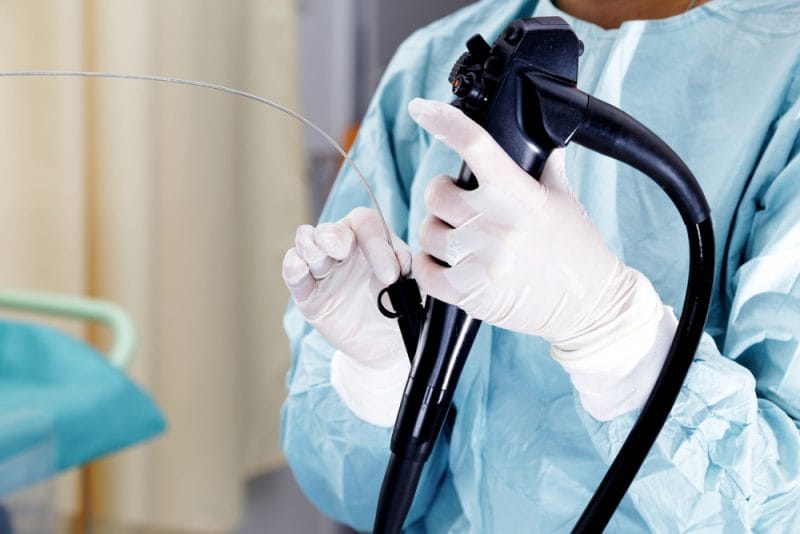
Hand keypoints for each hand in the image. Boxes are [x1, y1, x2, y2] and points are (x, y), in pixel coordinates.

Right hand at [282, 207, 411, 369]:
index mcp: (372, 242)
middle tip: (343, 250)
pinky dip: (293, 266)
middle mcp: (345, 251)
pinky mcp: (308, 293)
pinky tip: (299, 267)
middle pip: (332, 229)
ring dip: (311, 245)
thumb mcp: (414, 288)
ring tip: (321, 259)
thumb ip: (411, 270)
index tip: (391, 276)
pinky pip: (294, 273)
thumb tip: (401, 260)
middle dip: (335, 236)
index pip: (366, 224)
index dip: (376, 244)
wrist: (386, 347)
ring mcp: (324, 270)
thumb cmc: (401, 310)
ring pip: (308, 243)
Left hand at [408, 98, 668, 420]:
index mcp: (520, 195)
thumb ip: (545, 165)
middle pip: (436, 194)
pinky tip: (447, 262)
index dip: (442, 122)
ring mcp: (482, 261)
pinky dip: (429, 265)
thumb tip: (538, 131)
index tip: (421, 110)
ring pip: (428, 232)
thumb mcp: (564, 200)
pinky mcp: (471, 294)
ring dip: (437, 232)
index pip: (475, 146)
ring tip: (461, 238)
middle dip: (441, 194)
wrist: (590, 306)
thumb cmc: (577, 250)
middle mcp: (497, 225)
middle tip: (458, 202)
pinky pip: (426, 272)